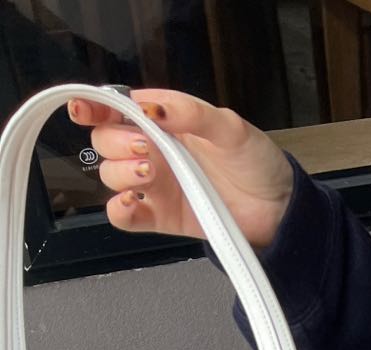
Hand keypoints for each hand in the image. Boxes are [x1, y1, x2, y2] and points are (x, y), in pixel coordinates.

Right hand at [67, 89, 294, 248]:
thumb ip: (191, 112)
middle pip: (106, 143)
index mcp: (166, 124)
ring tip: (151, 172)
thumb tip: (152, 106)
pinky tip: (133, 203)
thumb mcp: (230, 127)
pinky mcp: (163, 218)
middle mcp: (155, 153)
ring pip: (110, 176)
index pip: (118, 111)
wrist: (281, 210)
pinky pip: (125, 217)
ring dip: (120, 172)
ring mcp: (157, 186)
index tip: (86, 110)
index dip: (95, 108)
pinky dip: (120, 211)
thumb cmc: (258, 163)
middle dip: (116, 142)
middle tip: (146, 148)